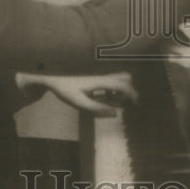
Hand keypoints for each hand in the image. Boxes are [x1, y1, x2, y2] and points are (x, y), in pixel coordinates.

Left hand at [16, 71, 137, 116]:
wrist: (53, 77)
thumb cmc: (66, 89)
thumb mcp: (80, 103)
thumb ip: (98, 109)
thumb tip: (116, 114)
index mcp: (100, 81)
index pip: (123, 85)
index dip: (132, 94)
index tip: (136, 104)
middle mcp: (102, 75)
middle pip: (125, 77)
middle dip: (129, 91)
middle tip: (124, 104)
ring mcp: (99, 75)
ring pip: (119, 78)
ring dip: (120, 90)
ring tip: (111, 102)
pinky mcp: (96, 77)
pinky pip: (111, 81)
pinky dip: (113, 90)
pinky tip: (105, 97)